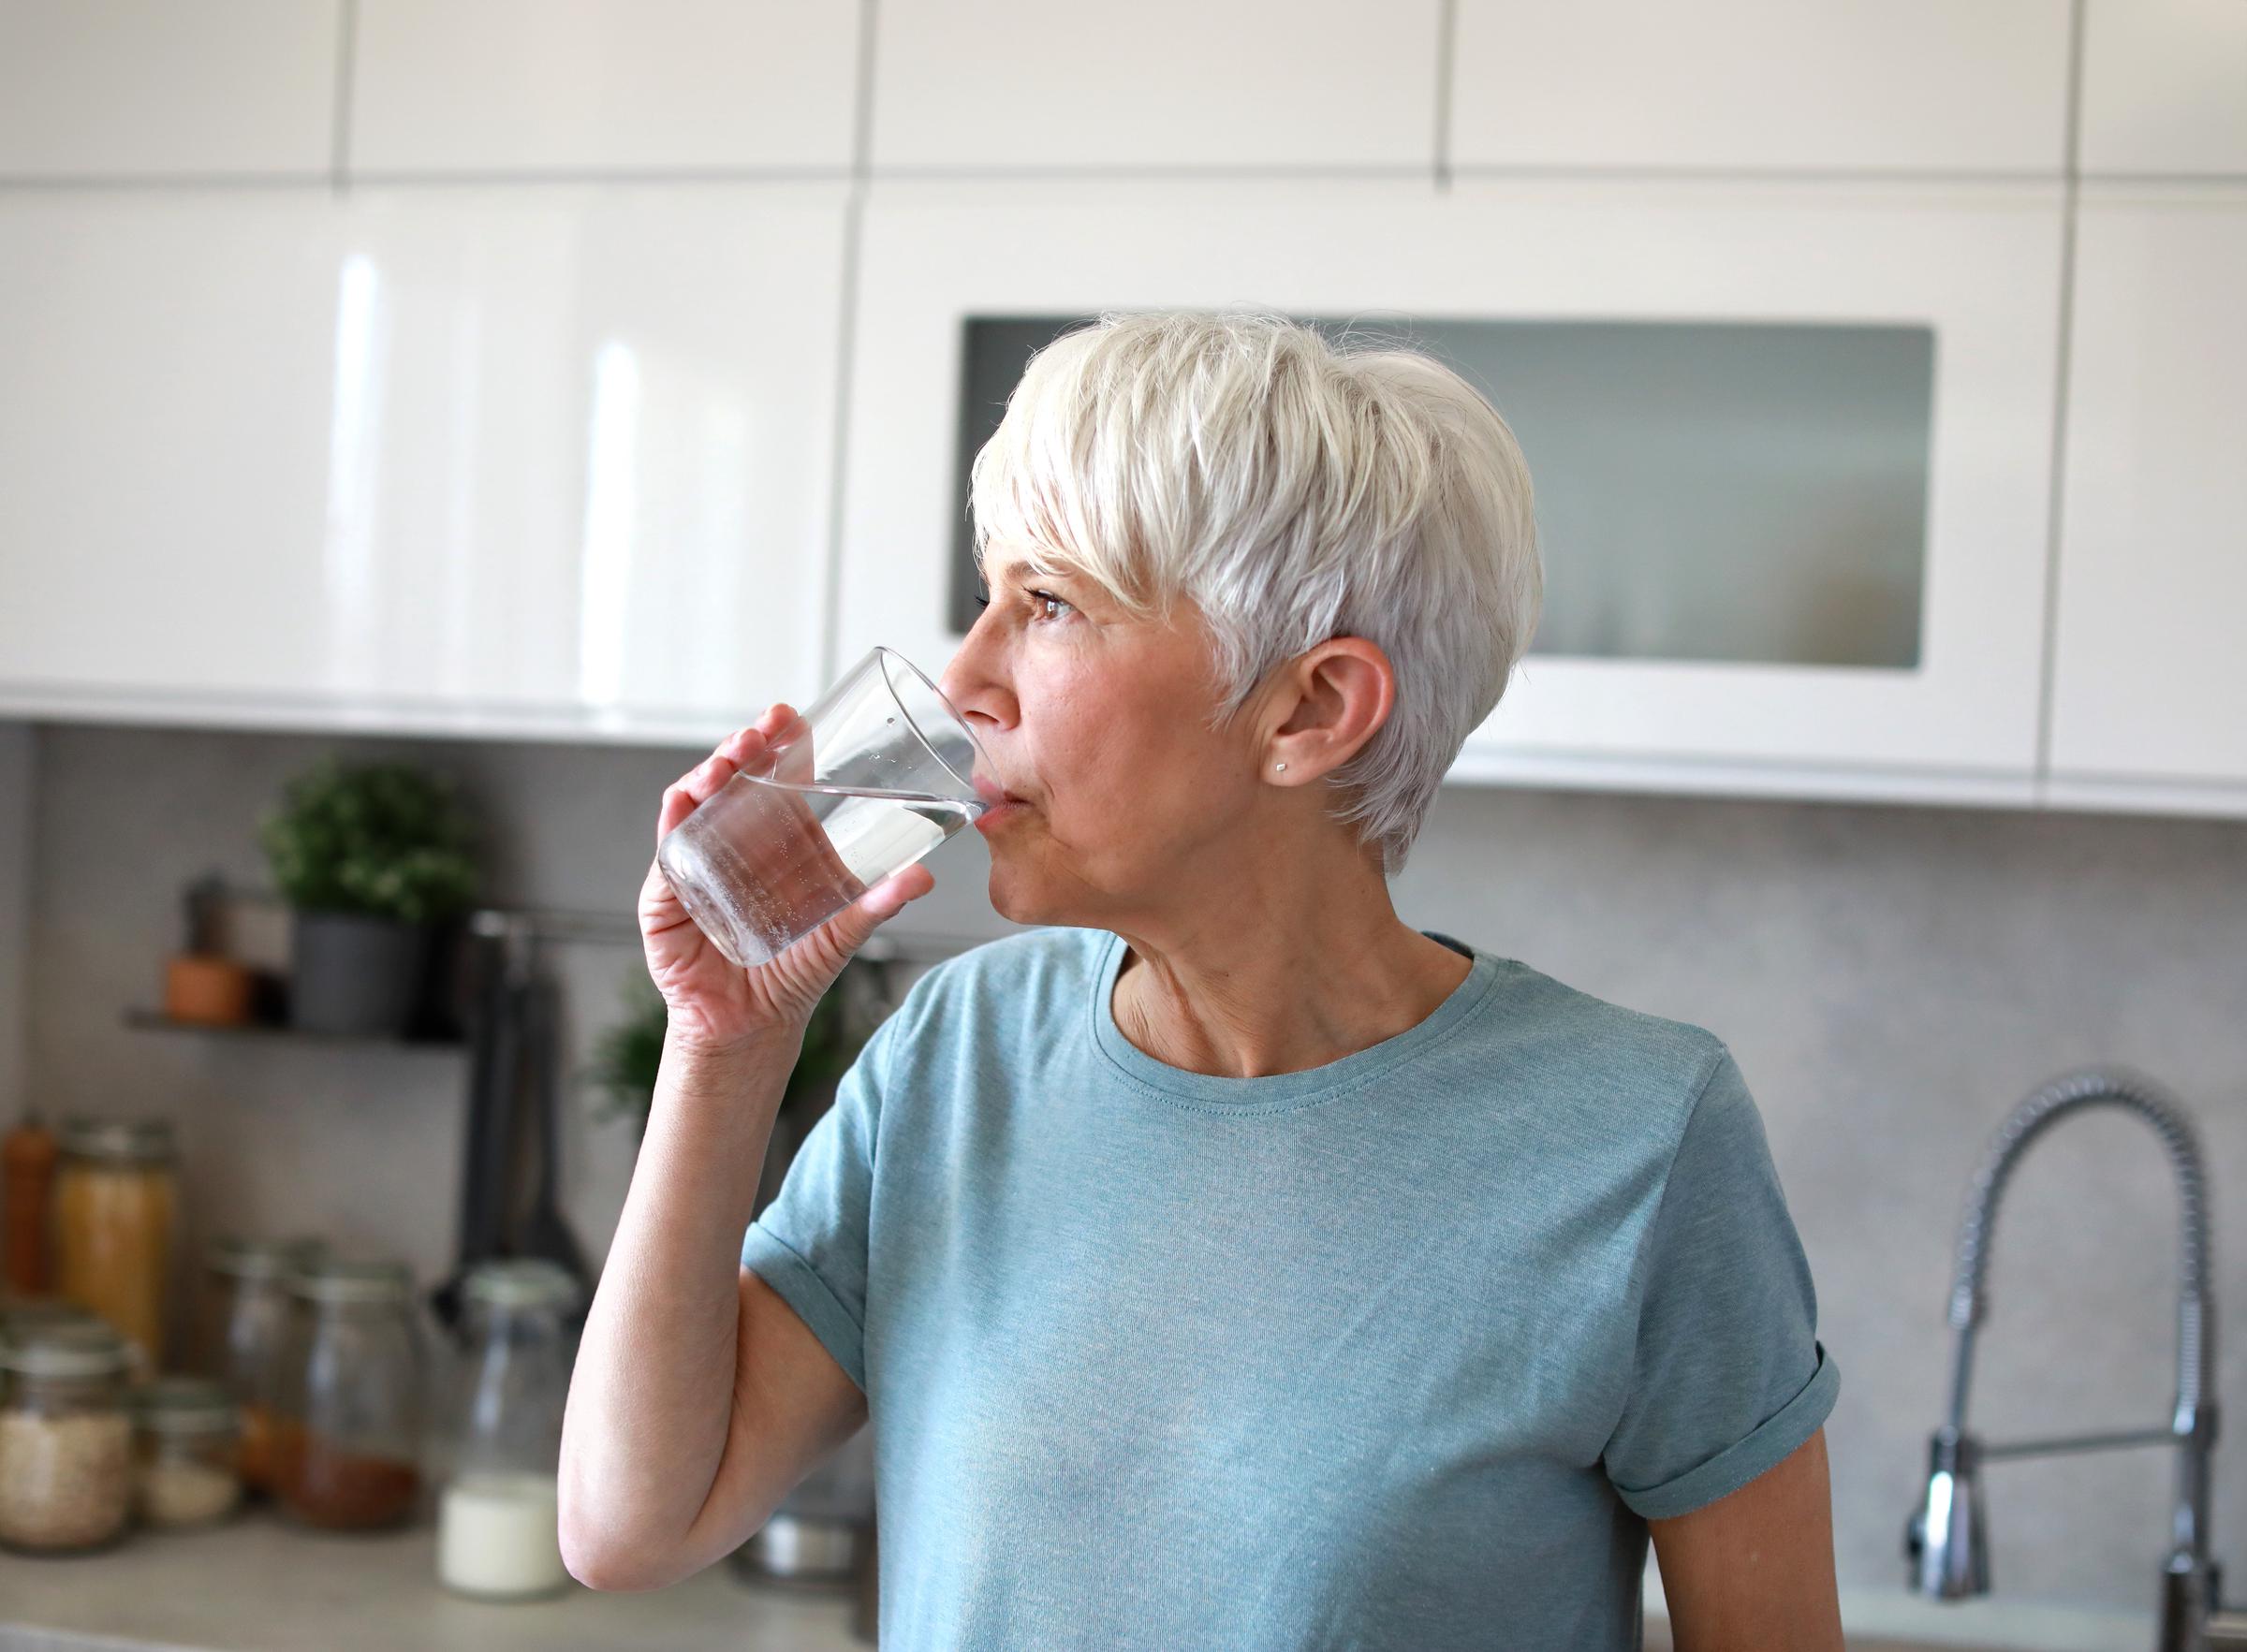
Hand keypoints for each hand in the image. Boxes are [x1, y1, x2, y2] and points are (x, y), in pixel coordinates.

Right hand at [638, 704, 934, 1054]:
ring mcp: (696, 862)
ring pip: (696, 803)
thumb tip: (924, 877)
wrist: (751, 1026)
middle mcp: (733, 842)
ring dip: (709, 773)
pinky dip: (674, 821)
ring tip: (730, 758)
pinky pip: (668, 849)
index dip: (779, 745)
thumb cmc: (795, 972)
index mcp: (776, 840)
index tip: (791, 717)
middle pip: (732, 780)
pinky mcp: (667, 893)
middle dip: (742, 748)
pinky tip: (684, 801)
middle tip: (761, 731)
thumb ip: (879, 903)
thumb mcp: (842, 932)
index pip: (773, 778)